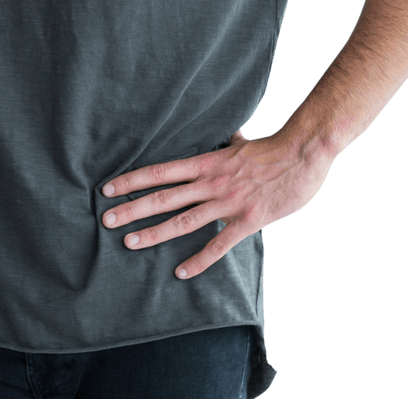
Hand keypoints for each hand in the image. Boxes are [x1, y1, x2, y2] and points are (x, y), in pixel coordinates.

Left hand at [100, 129, 333, 277]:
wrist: (302, 154)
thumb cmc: (272, 149)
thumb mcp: (240, 144)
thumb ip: (228, 144)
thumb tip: (228, 135)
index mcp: (205, 163)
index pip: (159, 172)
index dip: (132, 181)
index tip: (108, 189)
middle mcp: (210, 183)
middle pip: (163, 197)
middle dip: (132, 209)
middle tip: (105, 220)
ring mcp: (227, 203)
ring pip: (183, 221)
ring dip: (153, 233)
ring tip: (129, 243)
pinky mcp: (247, 221)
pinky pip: (218, 245)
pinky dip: (198, 260)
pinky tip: (179, 272)